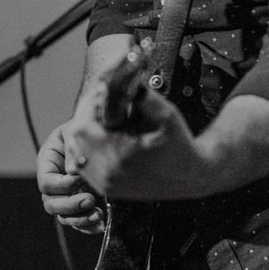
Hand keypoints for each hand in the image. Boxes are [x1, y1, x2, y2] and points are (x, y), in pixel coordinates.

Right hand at [36, 123, 104, 233]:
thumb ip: (72, 148)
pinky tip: (100, 225)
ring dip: (80, 219)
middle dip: (70, 205)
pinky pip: (78, 221)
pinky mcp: (78, 204)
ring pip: (64, 216)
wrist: (95, 135)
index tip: (80, 179)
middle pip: (52, 204)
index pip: (46, 182)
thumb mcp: (75, 131)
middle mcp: (53, 183)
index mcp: (47, 163)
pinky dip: (88, 226)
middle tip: (90, 199)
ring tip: (97, 215)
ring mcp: (65, 195)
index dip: (62, 185)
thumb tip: (72, 171)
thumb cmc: (82, 128)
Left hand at [69, 77, 211, 200]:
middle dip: (84, 116)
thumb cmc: (182, 147)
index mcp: (119, 157)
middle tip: (98, 103)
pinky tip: (100, 137)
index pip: (84, 126)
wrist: (192, 177)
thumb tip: (124, 80)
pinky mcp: (108, 189)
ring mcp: (106, 184)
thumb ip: (144, 96)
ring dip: (83, 132)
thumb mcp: (168, 115)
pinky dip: (87, 149)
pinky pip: (85, 167)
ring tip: (99, 117)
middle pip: (76, 139)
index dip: (88, 105)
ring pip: (76, 153)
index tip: (100, 93)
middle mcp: (108, 175)